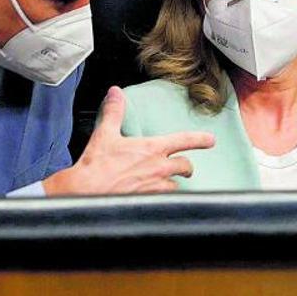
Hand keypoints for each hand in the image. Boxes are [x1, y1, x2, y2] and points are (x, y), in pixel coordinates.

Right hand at [44, 86, 214, 194]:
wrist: (85, 192)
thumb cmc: (96, 165)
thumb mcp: (105, 134)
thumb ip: (114, 112)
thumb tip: (115, 93)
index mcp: (152, 149)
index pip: (184, 141)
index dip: (200, 139)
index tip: (211, 140)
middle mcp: (159, 168)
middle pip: (185, 166)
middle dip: (186, 167)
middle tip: (185, 168)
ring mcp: (156, 187)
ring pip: (175, 185)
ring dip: (172, 183)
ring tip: (165, 183)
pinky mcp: (150, 202)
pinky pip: (165, 200)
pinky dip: (162, 198)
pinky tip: (154, 198)